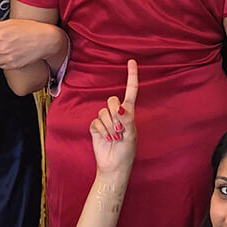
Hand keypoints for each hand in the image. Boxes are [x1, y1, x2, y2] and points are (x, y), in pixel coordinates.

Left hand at [0, 19, 64, 69]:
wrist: (46, 40)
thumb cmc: (30, 29)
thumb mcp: (9, 23)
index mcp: (0, 35)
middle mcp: (3, 48)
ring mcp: (8, 58)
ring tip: (3, 49)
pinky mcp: (14, 65)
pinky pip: (0, 66)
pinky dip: (2, 61)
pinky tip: (9, 54)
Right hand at [90, 60, 138, 176]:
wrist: (113, 165)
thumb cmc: (126, 151)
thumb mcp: (131, 135)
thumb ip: (127, 119)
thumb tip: (120, 107)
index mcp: (129, 112)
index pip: (131, 90)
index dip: (131, 76)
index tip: (131, 61)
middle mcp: (117, 113)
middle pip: (111, 100)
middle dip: (114, 114)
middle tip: (120, 130)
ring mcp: (105, 119)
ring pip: (103, 112)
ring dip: (109, 126)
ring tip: (114, 137)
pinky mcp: (95, 127)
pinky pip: (95, 122)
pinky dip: (101, 131)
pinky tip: (106, 138)